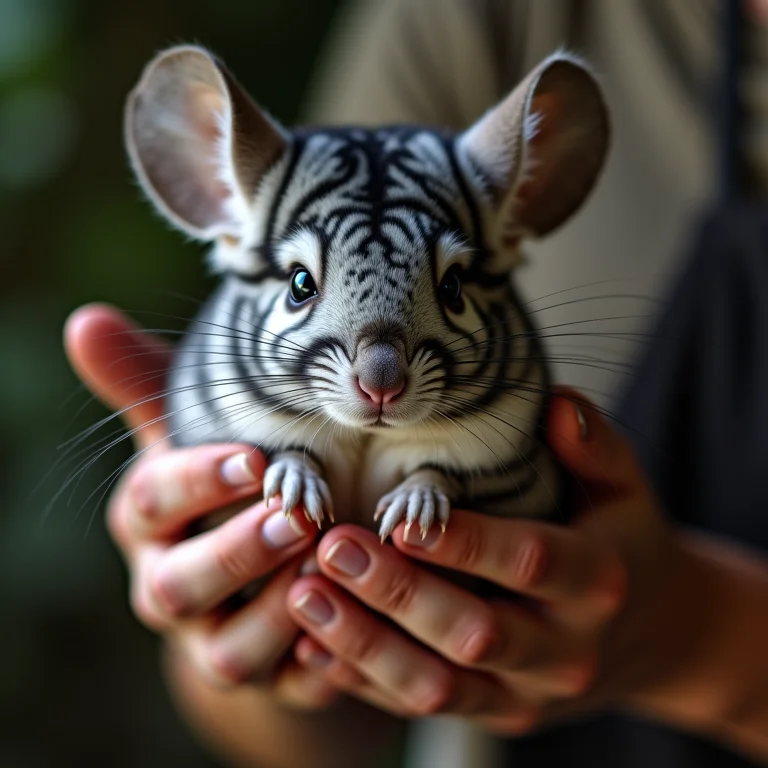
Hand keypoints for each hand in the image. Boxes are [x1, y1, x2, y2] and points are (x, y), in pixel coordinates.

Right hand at [64, 304, 336, 708]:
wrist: (247, 565)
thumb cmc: (222, 477)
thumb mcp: (192, 429)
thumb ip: (147, 383)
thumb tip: (85, 319)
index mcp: (148, 522)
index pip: (151, 501)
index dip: (197, 481)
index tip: (252, 457)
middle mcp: (169, 587)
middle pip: (178, 586)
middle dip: (236, 552)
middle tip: (295, 516)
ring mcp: (216, 639)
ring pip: (231, 651)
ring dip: (281, 613)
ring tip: (332, 568)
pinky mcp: (269, 678)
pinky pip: (290, 685)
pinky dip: (319, 665)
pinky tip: (355, 632)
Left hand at [285, 387, 691, 732]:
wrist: (651, 632)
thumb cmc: (622, 538)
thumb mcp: (624, 486)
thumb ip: (595, 444)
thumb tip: (557, 403)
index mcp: (597, 581)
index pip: (532, 561)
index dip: (465, 543)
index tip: (398, 517)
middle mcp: (567, 650)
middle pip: (476, 633)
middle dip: (398, 594)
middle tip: (332, 549)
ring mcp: (530, 695)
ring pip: (441, 686)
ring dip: (366, 646)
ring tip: (304, 596)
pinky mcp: (498, 714)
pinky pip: (425, 708)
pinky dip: (366, 681)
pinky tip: (314, 646)